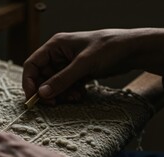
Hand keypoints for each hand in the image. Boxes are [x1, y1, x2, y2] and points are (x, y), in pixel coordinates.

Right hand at [23, 28, 163, 101]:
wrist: (134, 50)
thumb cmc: (109, 48)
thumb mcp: (84, 65)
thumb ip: (62, 80)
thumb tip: (42, 94)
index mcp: (55, 46)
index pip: (32, 65)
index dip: (29, 82)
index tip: (33, 98)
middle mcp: (58, 54)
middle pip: (42, 77)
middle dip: (48, 91)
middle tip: (54, 103)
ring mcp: (68, 64)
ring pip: (54, 84)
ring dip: (61, 94)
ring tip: (74, 97)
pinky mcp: (77, 72)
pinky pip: (66, 86)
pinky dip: (70, 92)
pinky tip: (80, 94)